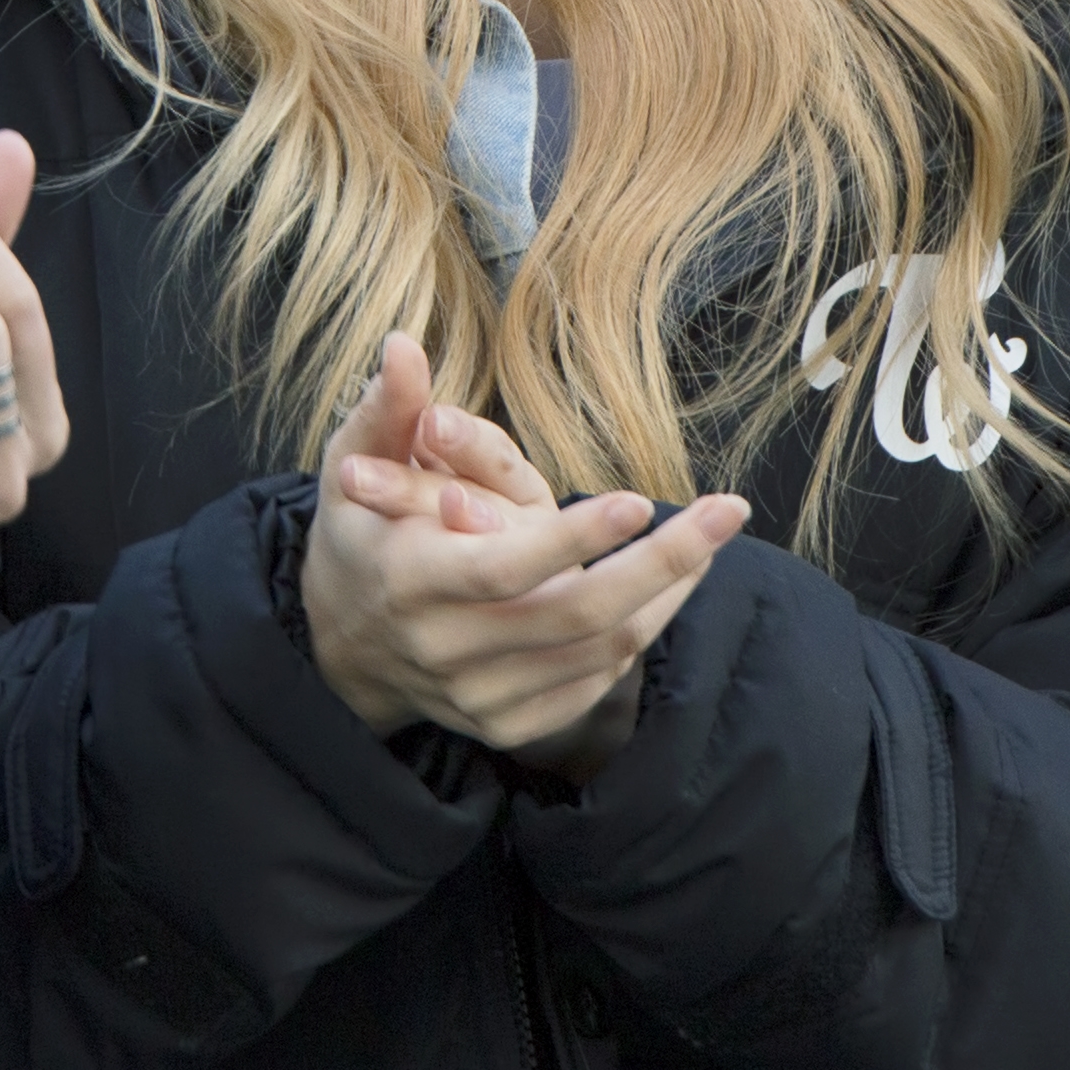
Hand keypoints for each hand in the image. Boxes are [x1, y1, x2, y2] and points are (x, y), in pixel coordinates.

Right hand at [300, 334, 746, 773]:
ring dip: (666, 595)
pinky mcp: (505, 724)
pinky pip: (591, 685)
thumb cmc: (359, 531)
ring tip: (711, 537)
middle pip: (573, 616)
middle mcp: (447, 650)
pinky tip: (668, 588)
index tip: (639, 500)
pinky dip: (638, 636)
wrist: (342, 647)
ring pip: (597, 653)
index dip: (575, 540)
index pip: (505, 568)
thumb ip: (387, 408)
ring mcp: (479, 697)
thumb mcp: (354, 463)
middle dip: (661, 563)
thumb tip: (402, 344)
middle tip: (728, 510)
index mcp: (412, 579)